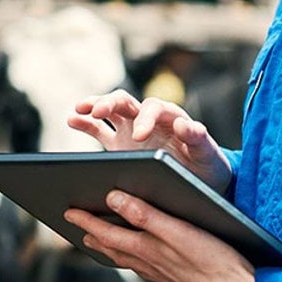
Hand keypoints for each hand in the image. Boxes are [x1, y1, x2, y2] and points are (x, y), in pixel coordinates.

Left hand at [65, 191, 256, 281]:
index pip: (106, 233)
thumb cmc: (213, 260)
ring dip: (108, 246)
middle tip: (73, 224)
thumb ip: (145, 214)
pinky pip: (142, 264)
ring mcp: (162, 271)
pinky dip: (129, 255)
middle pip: (111, 247)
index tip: (66, 210)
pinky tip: (136, 254)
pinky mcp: (175, 275)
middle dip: (91, 234)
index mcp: (146, 249)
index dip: (85, 220)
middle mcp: (149, 263)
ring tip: (96, 238)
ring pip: (125, 257)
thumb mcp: (179, 231)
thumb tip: (112, 198)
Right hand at [68, 90, 232, 194]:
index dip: (145, 119)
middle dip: (111, 103)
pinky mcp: (120, 144)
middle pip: (127, 101)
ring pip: (111, 110)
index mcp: (171, 118)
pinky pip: (99, 129)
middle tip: (98, 111)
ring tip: (79, 109)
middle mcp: (149, 119)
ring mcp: (132, 130)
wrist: (201, 180)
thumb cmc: (207, 167)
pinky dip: (86, 122)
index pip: (155, 109)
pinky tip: (72, 119)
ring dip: (95, 106)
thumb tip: (184, 124)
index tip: (138, 136)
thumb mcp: (208, 156)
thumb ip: (199, 139)